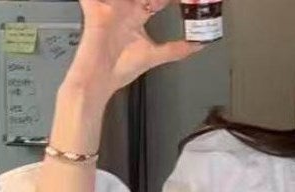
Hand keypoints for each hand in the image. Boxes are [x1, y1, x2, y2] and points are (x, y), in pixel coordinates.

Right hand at [65, 0, 203, 97]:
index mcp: (137, 15)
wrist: (99, 81)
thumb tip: (198, 45)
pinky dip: (99, 1)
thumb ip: (176, 50)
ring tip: (148, 2)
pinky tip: (108, 5)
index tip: (190, 0)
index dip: (174, 0)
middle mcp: (125, 8)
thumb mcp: (154, 56)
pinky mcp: (95, 11)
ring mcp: (110, 8)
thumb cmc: (119, 68)